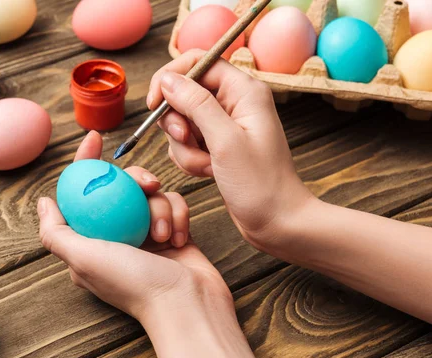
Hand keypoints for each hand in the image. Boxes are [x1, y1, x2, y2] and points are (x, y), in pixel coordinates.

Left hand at [38, 131, 279, 357]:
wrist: (187, 306)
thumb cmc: (134, 285)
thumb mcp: (83, 258)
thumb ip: (56, 231)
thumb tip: (44, 202)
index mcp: (90, 242)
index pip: (82, 192)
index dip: (85, 162)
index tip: (93, 138)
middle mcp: (117, 235)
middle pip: (121, 186)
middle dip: (134, 180)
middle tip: (146, 185)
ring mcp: (146, 234)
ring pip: (151, 193)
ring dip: (160, 208)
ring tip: (163, 234)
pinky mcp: (172, 231)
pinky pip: (174, 204)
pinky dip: (177, 216)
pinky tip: (179, 236)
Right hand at [147, 50, 315, 252]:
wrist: (277, 222)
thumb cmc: (261, 184)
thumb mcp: (225, 141)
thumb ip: (195, 104)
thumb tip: (167, 79)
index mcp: (243, 91)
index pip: (197, 62)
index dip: (171, 78)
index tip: (154, 104)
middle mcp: (234, 102)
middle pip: (184, 93)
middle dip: (177, 121)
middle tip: (187, 140)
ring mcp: (224, 125)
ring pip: (181, 122)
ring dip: (185, 147)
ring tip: (207, 165)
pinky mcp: (217, 146)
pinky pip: (187, 143)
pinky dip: (190, 159)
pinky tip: (208, 172)